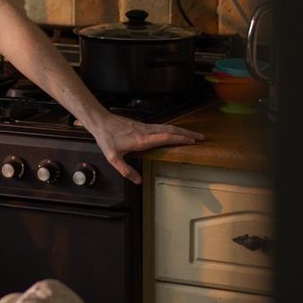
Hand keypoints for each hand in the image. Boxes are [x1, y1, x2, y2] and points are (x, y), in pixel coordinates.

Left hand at [87, 113, 203, 184]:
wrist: (100, 122)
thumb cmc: (106, 138)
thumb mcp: (113, 158)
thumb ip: (125, 170)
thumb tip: (138, 181)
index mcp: (142, 140)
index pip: (165, 137)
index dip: (180, 139)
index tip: (192, 141)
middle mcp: (146, 131)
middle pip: (171, 130)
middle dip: (187, 133)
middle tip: (201, 137)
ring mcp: (145, 127)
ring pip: (168, 127)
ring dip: (182, 130)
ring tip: (193, 135)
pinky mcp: (143, 126)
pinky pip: (162, 126)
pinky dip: (173, 129)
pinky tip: (175, 133)